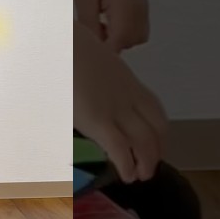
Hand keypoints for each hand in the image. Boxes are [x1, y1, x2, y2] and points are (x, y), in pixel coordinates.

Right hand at [74, 27, 167, 182]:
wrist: (60, 42)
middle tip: (148, 165)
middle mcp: (129, 97)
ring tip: (140, 176)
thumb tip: (92, 83)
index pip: (155, 111)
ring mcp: (116, 109)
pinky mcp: (98, 121)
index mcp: (128, 82)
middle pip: (156, 128)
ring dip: (146, 162)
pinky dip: (127, 164)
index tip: (155, 143)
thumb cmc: (69, 47)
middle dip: (156, 150)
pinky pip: (120, 148)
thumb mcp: (92, 61)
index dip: (159, 131)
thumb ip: (98, 76)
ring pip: (144, 141)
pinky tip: (126, 175)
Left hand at [75, 0, 149, 52]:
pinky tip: (108, 23)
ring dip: (120, 40)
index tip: (93, 56)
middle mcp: (139, 7)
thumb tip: (93, 50)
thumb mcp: (84, 2)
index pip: (120, 41)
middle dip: (113, 45)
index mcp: (125, 4)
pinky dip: (125, 32)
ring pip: (137, 38)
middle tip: (94, 36)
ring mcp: (142, 7)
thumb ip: (90, 28)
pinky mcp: (141, 7)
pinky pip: (138, 29)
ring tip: (100, 27)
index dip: (106, 53)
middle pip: (130, 42)